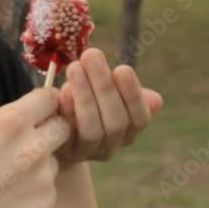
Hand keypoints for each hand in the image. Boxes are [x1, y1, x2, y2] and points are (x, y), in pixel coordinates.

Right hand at [0, 88, 71, 207]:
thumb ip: (7, 125)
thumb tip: (28, 121)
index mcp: (9, 122)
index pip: (49, 98)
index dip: (45, 104)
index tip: (41, 111)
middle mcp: (32, 147)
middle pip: (63, 127)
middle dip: (51, 131)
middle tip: (30, 144)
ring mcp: (42, 178)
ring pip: (53, 162)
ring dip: (39, 167)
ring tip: (6, 182)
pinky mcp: (46, 205)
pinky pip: (47, 191)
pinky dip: (33, 194)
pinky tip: (8, 202)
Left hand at [54, 48, 163, 165]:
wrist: (52, 128)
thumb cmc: (86, 101)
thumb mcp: (106, 93)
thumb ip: (125, 92)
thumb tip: (156, 100)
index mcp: (128, 132)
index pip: (140, 119)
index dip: (133, 95)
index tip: (122, 68)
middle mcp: (110, 147)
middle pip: (115, 123)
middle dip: (104, 87)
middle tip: (91, 55)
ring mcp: (86, 152)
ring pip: (92, 130)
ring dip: (84, 95)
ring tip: (75, 66)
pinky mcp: (63, 152)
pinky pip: (66, 133)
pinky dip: (66, 110)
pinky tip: (62, 89)